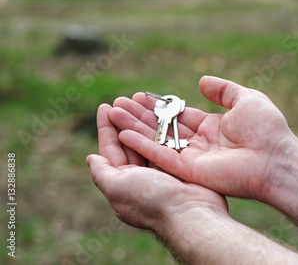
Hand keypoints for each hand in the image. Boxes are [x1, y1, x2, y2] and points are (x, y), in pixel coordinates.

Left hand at [87, 103, 227, 231]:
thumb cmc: (151, 201)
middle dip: (124, 118)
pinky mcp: (180, 165)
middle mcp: (141, 176)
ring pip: (148, 138)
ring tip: (139, 98)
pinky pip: (167, 140)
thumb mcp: (118, 188)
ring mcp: (161, 170)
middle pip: (129, 141)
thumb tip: (90, 159)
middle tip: (123, 98)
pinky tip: (161, 111)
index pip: (110, 150)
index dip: (106, 128)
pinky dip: (163, 126)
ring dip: (142, 118)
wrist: (192, 215)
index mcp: (123, 182)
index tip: (106, 106)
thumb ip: (102, 172)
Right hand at [109, 76, 295, 202]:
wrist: (275, 156)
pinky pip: (160, 156)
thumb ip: (223, 89)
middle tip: (118, 103)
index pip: (178, 115)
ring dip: (134, 128)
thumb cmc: (267, 128)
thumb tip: (201, 80)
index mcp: (211, 128)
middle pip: (162, 127)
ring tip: (112, 113)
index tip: (138, 96)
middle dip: (140, 116)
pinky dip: (141, 145)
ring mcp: (192, 158)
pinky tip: (122, 133)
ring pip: (156, 141)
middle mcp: (199, 143)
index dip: (158, 106)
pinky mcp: (188, 171)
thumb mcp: (245, 98)